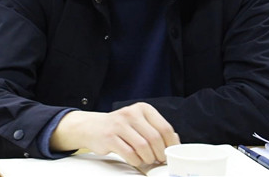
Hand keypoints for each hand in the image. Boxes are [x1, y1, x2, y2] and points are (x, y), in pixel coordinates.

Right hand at [50, 102, 179, 166]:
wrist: (93, 127)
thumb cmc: (120, 127)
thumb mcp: (139, 122)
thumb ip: (155, 129)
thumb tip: (175, 142)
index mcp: (143, 108)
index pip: (165, 128)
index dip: (171, 144)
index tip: (171, 153)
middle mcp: (132, 113)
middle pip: (155, 138)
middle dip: (160, 154)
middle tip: (159, 160)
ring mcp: (120, 125)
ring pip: (143, 147)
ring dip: (148, 158)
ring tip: (148, 160)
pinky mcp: (110, 137)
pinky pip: (130, 154)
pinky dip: (136, 161)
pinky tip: (136, 160)